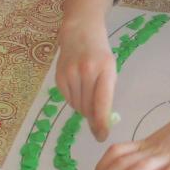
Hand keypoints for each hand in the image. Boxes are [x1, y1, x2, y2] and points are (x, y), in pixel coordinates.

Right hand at [55, 19, 116, 140]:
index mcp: (105, 70)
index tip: (102, 136)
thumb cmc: (100, 54)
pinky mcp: (59, 77)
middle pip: (88, 107)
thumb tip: (101, 122)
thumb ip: (106, 94)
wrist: (80, 32)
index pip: (102, 103)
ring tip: (88, 96)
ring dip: (84, 109)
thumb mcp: (110, 70)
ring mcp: (70, 74)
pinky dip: (75, 101)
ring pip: (77, 106)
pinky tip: (78, 90)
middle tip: (98, 124)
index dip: (101, 123)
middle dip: (93, 118)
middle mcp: (86, 72)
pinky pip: (68, 100)